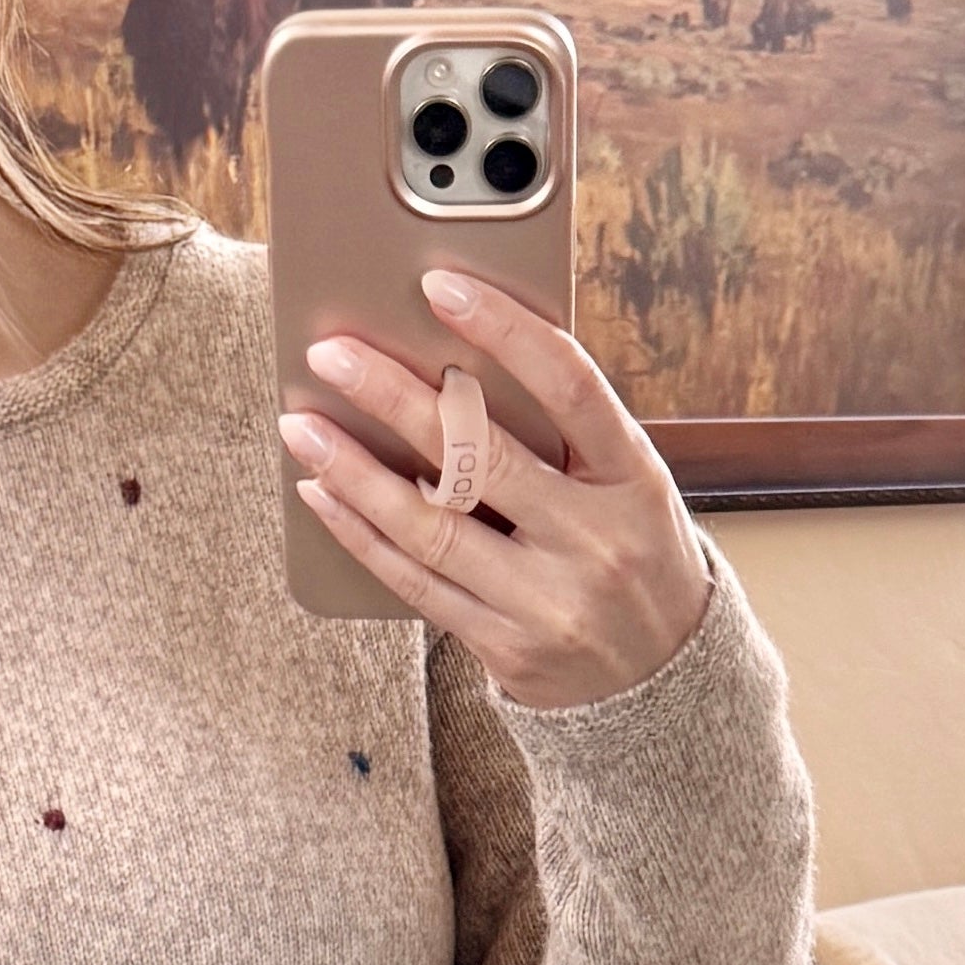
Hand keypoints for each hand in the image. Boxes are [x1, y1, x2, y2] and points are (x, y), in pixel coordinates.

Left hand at [279, 270, 712, 711]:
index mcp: (634, 478)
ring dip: (354, 471)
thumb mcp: (627, 484)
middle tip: (331, 355)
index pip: (570, 386)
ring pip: (430, 526)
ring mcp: (547, 602)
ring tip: (302, 427)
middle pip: (479, 456)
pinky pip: (415, 585)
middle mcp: (594, 541)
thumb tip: (452, 356)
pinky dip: (361, 534)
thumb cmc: (631, 551)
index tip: (439, 285)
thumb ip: (564, 432)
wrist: (662, 679)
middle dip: (396, 398)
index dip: (505, 330)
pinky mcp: (504, 647)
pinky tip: (322, 493)